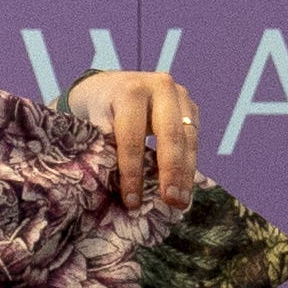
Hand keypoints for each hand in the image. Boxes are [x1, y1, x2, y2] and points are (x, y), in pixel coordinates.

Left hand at [65, 67, 199, 214]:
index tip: (132, 201)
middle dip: (171, 172)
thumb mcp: (93, 123)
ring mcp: (180, 95)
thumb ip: (103, 148)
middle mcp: (160, 88)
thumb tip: (115, 188)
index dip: (132, 172)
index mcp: (131, 91)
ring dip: (186, 174)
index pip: (132, 137)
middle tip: (170, 201)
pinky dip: (190, 165)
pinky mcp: (191, 107)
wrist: (112, 85)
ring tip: (181, 202)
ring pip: (188, 138)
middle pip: (170, 135)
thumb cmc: (100, 110)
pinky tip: (185, 187)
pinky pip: (194, 139)